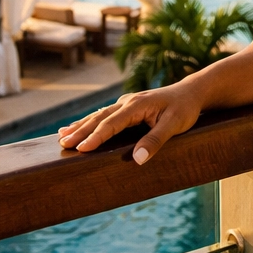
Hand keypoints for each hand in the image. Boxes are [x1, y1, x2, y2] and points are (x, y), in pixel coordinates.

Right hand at [58, 84, 203, 163]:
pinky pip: (103, 115)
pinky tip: (76, 127)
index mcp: (137, 105)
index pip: (112, 123)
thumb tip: (137, 159)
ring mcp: (126, 103)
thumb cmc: (185, 109)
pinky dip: (88, 122)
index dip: (96, 137)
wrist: (192, 92)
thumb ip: (156, 140)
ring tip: (61, 137)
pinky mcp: (127, 107)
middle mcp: (128, 102)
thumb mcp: (175, 125)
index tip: (81, 149)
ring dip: (80, 126)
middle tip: (63, 145)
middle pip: (99, 118)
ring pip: (98, 115)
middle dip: (80, 132)